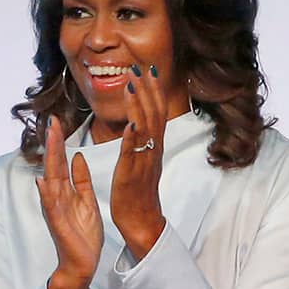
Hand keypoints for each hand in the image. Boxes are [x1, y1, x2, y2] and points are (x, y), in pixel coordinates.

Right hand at [37, 117, 103, 288]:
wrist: (82, 262)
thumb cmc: (83, 233)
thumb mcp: (87, 201)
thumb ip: (81, 180)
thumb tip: (78, 157)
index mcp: (66, 190)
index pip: (61, 161)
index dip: (60, 142)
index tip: (59, 121)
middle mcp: (57, 196)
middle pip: (53, 165)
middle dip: (53, 144)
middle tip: (52, 121)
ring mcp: (56, 209)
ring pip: (50, 180)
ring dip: (49, 161)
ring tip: (49, 142)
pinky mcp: (58, 223)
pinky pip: (51, 207)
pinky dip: (46, 194)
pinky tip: (42, 182)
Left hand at [111, 64, 167, 259]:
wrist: (142, 220)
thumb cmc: (139, 192)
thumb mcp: (142, 160)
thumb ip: (142, 141)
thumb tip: (139, 122)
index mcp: (154, 147)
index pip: (156, 113)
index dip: (154, 91)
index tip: (149, 70)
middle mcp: (153, 150)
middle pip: (154, 115)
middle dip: (149, 90)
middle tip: (142, 67)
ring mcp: (144, 161)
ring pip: (145, 129)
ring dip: (140, 105)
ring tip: (132, 84)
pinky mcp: (133, 174)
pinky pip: (134, 153)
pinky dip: (134, 137)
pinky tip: (131, 123)